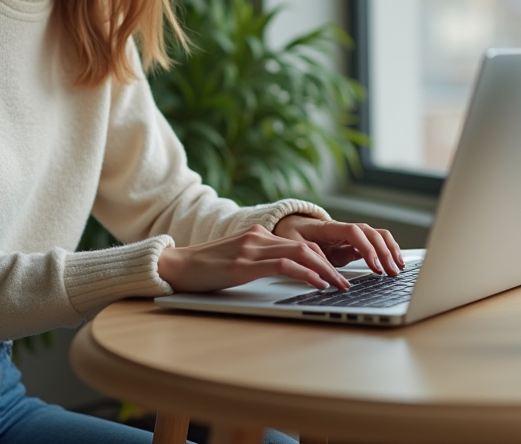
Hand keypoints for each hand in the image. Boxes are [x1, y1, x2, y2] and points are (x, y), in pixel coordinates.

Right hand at [156, 224, 353, 292]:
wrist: (174, 266)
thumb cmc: (204, 269)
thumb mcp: (237, 261)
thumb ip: (259, 262)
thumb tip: (287, 275)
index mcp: (257, 235)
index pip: (300, 244)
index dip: (324, 259)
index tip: (339, 273)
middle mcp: (257, 237)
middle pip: (307, 247)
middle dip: (332, 265)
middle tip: (347, 282)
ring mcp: (251, 249)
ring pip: (301, 253)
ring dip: (326, 271)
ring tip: (339, 285)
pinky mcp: (244, 264)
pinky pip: (283, 265)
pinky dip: (305, 274)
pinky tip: (317, 284)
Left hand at [274, 215, 404, 275]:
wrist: (289, 225)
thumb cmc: (289, 234)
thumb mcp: (292, 245)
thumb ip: (309, 256)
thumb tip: (325, 271)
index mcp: (328, 228)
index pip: (353, 232)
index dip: (366, 248)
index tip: (374, 266)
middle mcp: (343, 229)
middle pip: (370, 233)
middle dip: (384, 252)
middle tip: (390, 272)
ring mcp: (349, 236)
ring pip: (376, 235)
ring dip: (389, 250)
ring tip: (398, 267)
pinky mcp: (352, 244)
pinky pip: (374, 244)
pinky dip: (386, 251)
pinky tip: (394, 263)